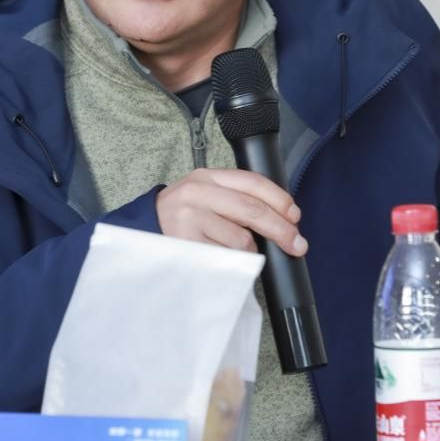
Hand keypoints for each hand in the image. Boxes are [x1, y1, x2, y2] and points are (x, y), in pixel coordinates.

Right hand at [156, 168, 306, 255]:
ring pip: (242, 238)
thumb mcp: (204, 197)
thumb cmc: (180, 219)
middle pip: (253, 210)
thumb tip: (282, 218)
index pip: (252, 182)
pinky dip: (232, 263)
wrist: (141, 233)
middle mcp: (198, 193)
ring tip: (235, 251)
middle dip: (281, 230)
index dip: (279, 199)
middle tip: (297, 244)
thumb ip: (234, 199)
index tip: (295, 216)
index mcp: (207, 178)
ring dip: (249, 251)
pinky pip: (226, 257)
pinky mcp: (187, 243)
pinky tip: (222, 259)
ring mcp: (190, 218)